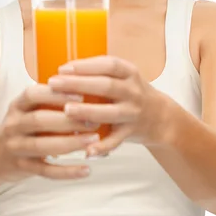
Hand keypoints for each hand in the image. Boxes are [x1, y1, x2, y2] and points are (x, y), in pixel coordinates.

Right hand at [0, 84, 101, 182]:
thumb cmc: (20, 127)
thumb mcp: (25, 109)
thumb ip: (47, 101)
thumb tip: (85, 90)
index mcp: (17, 106)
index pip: (33, 94)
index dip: (55, 94)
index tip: (80, 95)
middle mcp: (13, 125)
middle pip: (39, 120)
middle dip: (68, 120)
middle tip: (94, 120)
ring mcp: (16, 147)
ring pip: (42, 146)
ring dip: (70, 143)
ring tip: (94, 140)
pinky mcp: (23, 168)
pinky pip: (46, 171)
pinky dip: (67, 172)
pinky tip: (86, 169)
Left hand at [47, 56, 168, 156]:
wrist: (161, 117)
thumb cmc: (130, 92)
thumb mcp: (121, 76)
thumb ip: (98, 72)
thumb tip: (62, 71)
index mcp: (129, 73)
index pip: (108, 65)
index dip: (85, 66)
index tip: (63, 68)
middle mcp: (133, 91)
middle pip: (106, 86)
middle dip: (78, 84)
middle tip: (53, 84)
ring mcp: (133, 113)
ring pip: (110, 113)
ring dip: (88, 111)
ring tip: (66, 110)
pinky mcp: (132, 132)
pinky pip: (116, 140)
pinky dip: (102, 146)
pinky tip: (86, 150)